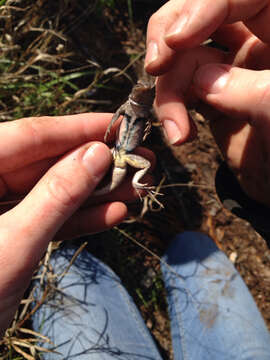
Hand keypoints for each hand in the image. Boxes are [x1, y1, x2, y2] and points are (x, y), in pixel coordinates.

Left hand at [0, 114, 153, 336]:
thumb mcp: (14, 244)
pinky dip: (81, 218)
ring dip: (96, 192)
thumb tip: (98, 155)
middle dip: (96, 163)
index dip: (78, 129)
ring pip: (53, 191)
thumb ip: (56, 197)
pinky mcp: (12, 232)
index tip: (119, 125)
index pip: (30, 136)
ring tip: (136, 187)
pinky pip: (50, 219)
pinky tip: (114, 214)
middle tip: (139, 160)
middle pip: (47, 163)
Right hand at [146, 0, 269, 205]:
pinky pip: (180, 89)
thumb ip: (250, 91)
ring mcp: (232, 69)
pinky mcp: (213, 97)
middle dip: (170, 36)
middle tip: (155, 64)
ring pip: (183, 57)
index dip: (203, 6)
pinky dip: (171, 110)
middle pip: (200, 13)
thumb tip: (203, 80)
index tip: (177, 39)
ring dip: (168, 92)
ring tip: (176, 132)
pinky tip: (180, 136)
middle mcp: (257, 40)